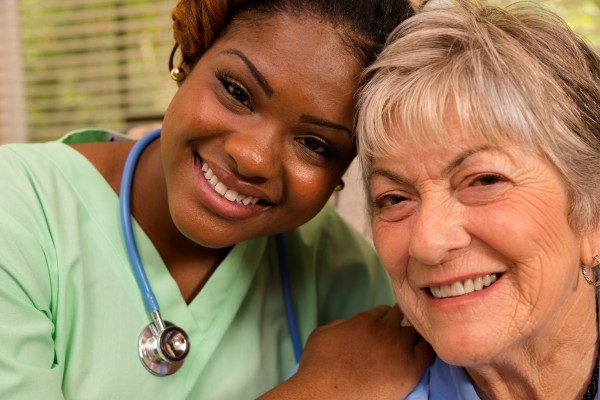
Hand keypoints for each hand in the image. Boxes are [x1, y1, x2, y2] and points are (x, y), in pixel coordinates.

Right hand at [259, 305, 432, 398]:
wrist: (327, 393)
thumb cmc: (317, 368)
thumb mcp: (321, 334)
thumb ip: (338, 325)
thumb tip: (346, 325)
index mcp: (364, 319)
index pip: (383, 310)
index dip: (385, 319)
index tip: (385, 328)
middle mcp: (384, 329)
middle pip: (403, 316)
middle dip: (402, 323)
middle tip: (401, 335)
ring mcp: (399, 347)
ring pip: (417, 330)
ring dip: (416, 334)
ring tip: (416, 343)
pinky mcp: (411, 368)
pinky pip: (429, 351)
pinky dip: (429, 348)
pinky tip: (428, 353)